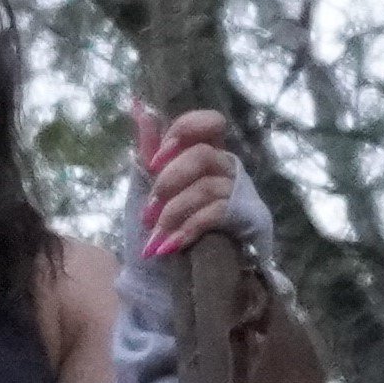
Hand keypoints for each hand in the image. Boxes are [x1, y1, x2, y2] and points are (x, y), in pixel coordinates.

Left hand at [132, 104, 246, 259]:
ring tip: (155, 237)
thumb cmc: (165, 225)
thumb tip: (138, 106)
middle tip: (148, 210)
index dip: (184, 132)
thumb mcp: (149, 186)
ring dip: (173, 214)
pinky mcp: (246, 219)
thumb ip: (149, 148)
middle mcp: (228, 168)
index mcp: (207, 154)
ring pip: (206, 188)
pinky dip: (187, 230)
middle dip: (169, 182)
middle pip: (203, 156)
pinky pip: (216, 214)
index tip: (155, 159)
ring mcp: (240, 193)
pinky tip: (169, 246)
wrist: (179, 276)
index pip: (211, 122)